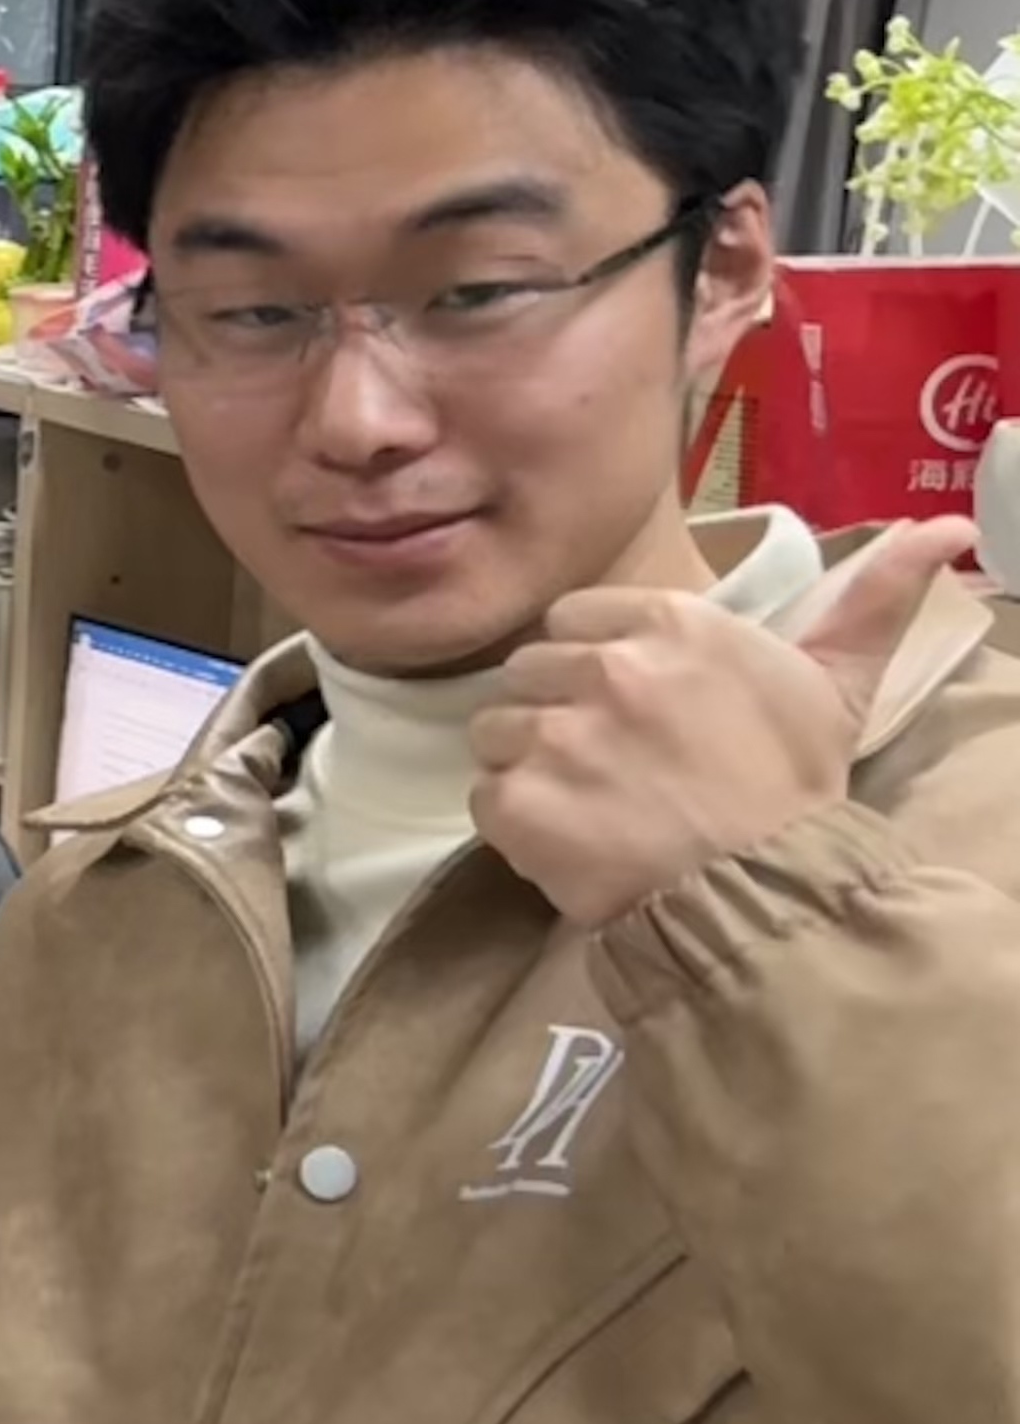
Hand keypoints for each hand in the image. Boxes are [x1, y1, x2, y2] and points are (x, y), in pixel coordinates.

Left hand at [469, 518, 964, 928]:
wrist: (766, 893)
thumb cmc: (796, 789)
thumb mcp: (838, 686)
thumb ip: (869, 604)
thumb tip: (938, 530)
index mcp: (672, 624)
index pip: (573, 619)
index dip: (590, 663)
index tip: (626, 706)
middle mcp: (606, 666)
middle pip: (528, 673)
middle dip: (557, 714)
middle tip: (613, 766)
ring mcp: (556, 734)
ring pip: (496, 733)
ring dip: (530, 768)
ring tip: (593, 806)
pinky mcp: (518, 799)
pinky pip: (485, 797)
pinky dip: (515, 825)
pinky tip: (570, 841)